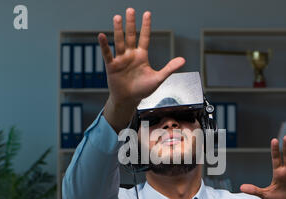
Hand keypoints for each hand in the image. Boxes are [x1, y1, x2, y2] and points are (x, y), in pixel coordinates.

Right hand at [100, 8, 185, 131]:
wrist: (129, 100)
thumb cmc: (142, 90)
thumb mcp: (158, 79)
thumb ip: (169, 68)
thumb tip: (183, 60)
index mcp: (142, 56)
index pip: (145, 38)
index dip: (146, 26)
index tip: (147, 13)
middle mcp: (131, 55)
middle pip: (131, 36)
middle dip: (131, 24)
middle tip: (130, 10)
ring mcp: (121, 59)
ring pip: (119, 42)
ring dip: (118, 30)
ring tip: (117, 17)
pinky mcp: (112, 66)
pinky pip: (107, 54)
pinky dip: (104, 45)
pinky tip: (101, 36)